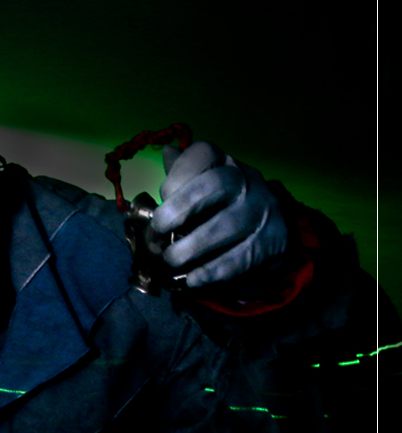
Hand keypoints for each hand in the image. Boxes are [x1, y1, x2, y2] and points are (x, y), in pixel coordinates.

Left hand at [151, 142, 287, 287]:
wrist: (270, 233)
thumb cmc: (220, 207)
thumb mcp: (202, 186)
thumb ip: (182, 175)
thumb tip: (168, 153)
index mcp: (224, 163)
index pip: (203, 154)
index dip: (177, 175)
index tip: (161, 197)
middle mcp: (246, 181)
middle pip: (217, 184)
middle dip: (183, 206)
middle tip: (159, 228)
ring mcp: (263, 210)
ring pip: (228, 224)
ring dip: (194, 246)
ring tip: (171, 261)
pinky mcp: (274, 241)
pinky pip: (242, 257)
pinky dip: (214, 270)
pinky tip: (194, 279)